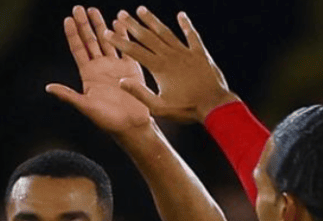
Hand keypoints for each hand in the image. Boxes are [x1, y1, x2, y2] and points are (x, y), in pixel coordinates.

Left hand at [46, 6, 151, 134]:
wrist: (131, 125)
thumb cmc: (107, 120)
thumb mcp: (86, 107)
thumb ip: (68, 95)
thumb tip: (48, 88)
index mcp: (88, 75)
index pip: (78, 49)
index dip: (72, 34)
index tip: (67, 19)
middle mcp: (100, 67)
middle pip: (90, 41)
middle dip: (84, 24)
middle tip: (78, 7)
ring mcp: (115, 66)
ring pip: (106, 41)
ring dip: (100, 25)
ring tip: (94, 9)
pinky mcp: (131, 67)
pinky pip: (126, 47)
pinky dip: (123, 34)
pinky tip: (119, 21)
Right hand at [104, 7, 237, 123]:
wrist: (214, 105)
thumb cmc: (186, 109)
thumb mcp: (159, 107)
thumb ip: (140, 93)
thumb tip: (122, 82)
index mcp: (159, 68)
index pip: (134, 50)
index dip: (120, 41)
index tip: (108, 32)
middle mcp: (171, 56)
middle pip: (148, 37)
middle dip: (133, 25)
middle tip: (121, 14)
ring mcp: (186, 53)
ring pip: (166, 32)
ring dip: (152, 20)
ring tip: (141, 9)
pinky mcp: (200, 54)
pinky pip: (191, 36)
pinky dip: (186, 25)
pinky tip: (181, 15)